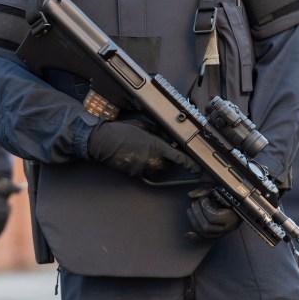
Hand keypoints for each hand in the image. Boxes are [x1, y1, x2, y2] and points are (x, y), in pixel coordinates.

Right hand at [86, 120, 200, 178]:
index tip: (196, 168)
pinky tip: (135, 157)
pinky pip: (145, 172)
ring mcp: (142, 168)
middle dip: (167, 160)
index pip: (179, 158)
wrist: (101, 141)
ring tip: (145, 154)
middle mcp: (151, 159)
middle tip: (158, 151)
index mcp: (155, 145)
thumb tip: (169, 137)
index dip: (190, 164)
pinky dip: (144, 167)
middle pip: (168, 165)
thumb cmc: (120, 131)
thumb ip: (158, 132)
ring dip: (156, 164)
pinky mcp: (134, 173)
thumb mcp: (142, 126)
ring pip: (157, 170)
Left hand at [186, 186, 240, 239]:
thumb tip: (190, 195)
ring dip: (194, 222)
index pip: (213, 217)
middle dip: (197, 214)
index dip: (205, 208)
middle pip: (207, 227)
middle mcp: (228, 227)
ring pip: (206, 234)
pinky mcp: (219, 234)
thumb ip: (204, 191)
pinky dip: (196, 236)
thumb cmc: (229, 195)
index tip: (204, 199)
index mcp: (232, 216)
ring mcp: (224, 232)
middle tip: (194, 203)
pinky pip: (206, 239)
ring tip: (190, 210)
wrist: (238, 202)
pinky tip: (188, 234)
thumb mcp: (219, 189)